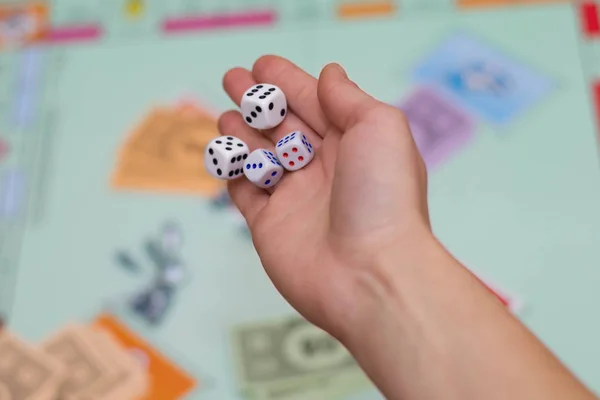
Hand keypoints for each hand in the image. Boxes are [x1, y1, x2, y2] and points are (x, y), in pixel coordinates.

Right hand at [219, 56, 430, 338]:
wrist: (370, 273)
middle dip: (259, 101)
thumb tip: (330, 74)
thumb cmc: (382, 196)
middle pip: (283, 126)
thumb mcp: (380, 128)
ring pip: (261, 157)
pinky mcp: (270, 225)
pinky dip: (234, 173)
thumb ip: (349, 98)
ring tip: (227, 116)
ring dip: (243, 134)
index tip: (261, 65)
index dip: (288, 82)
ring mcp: (295, 198)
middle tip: (233, 79)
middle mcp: (324, 168)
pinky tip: (225, 156)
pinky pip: (245, 192)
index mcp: (353, 143)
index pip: (314, 102)